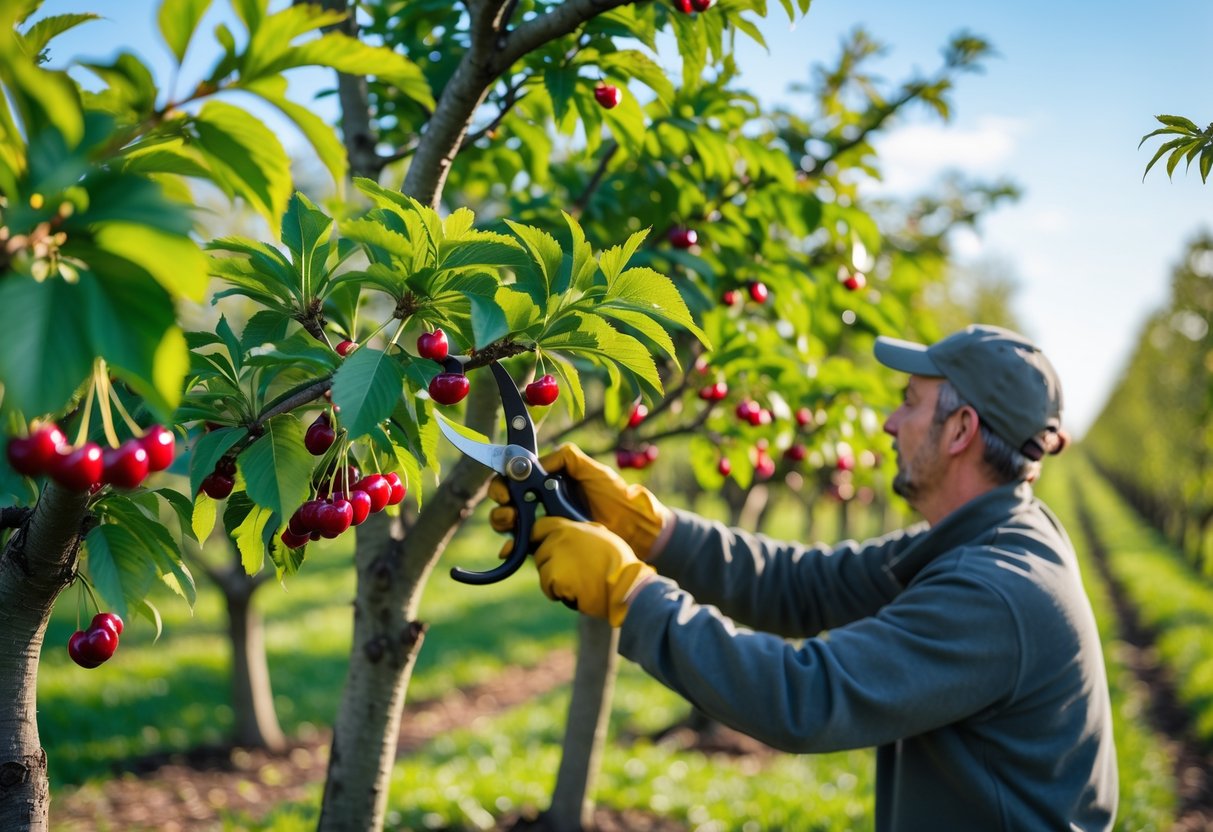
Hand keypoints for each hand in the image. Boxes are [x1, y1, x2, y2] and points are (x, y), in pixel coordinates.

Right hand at [488, 443, 670, 559]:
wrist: (633, 529)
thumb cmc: (616, 496)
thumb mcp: (594, 470)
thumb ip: (568, 458)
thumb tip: (538, 463)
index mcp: (549, 481)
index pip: (517, 477)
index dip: (505, 480)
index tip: (506, 486)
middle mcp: (542, 501)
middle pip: (507, 499)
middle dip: (501, 502)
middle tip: (509, 506)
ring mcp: (543, 523)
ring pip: (510, 521)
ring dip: (504, 521)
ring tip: (514, 523)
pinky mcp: (548, 544)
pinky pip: (523, 546)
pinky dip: (511, 548)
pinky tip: (511, 549)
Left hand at [529, 517, 655, 626]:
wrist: (625, 584)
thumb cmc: (619, 563)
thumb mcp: (602, 536)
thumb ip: (582, 532)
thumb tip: (570, 530)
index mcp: (570, 527)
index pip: (539, 527)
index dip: (538, 538)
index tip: (541, 546)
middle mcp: (559, 539)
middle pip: (539, 554)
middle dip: (550, 564)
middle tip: (572, 572)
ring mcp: (556, 558)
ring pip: (543, 572)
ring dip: (555, 581)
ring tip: (578, 583)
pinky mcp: (555, 577)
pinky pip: (548, 588)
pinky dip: (559, 594)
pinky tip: (577, 592)